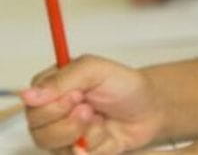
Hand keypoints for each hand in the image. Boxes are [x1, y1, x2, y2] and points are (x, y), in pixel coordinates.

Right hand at [22, 55, 166, 154]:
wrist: (150, 109)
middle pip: (38, 129)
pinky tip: (106, 135)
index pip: (32, 103)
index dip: (53, 105)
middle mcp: (53, 113)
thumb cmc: (124, 85)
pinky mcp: (76, 153)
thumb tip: (28, 95)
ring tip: (101, 121)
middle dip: (70, 122)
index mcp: (52, 88)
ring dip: (85, 134)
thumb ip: (64, 79)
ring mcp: (63, 136)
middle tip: (90, 110)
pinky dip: (96, 147)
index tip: (77, 97)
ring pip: (54, 147)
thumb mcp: (98, 70)